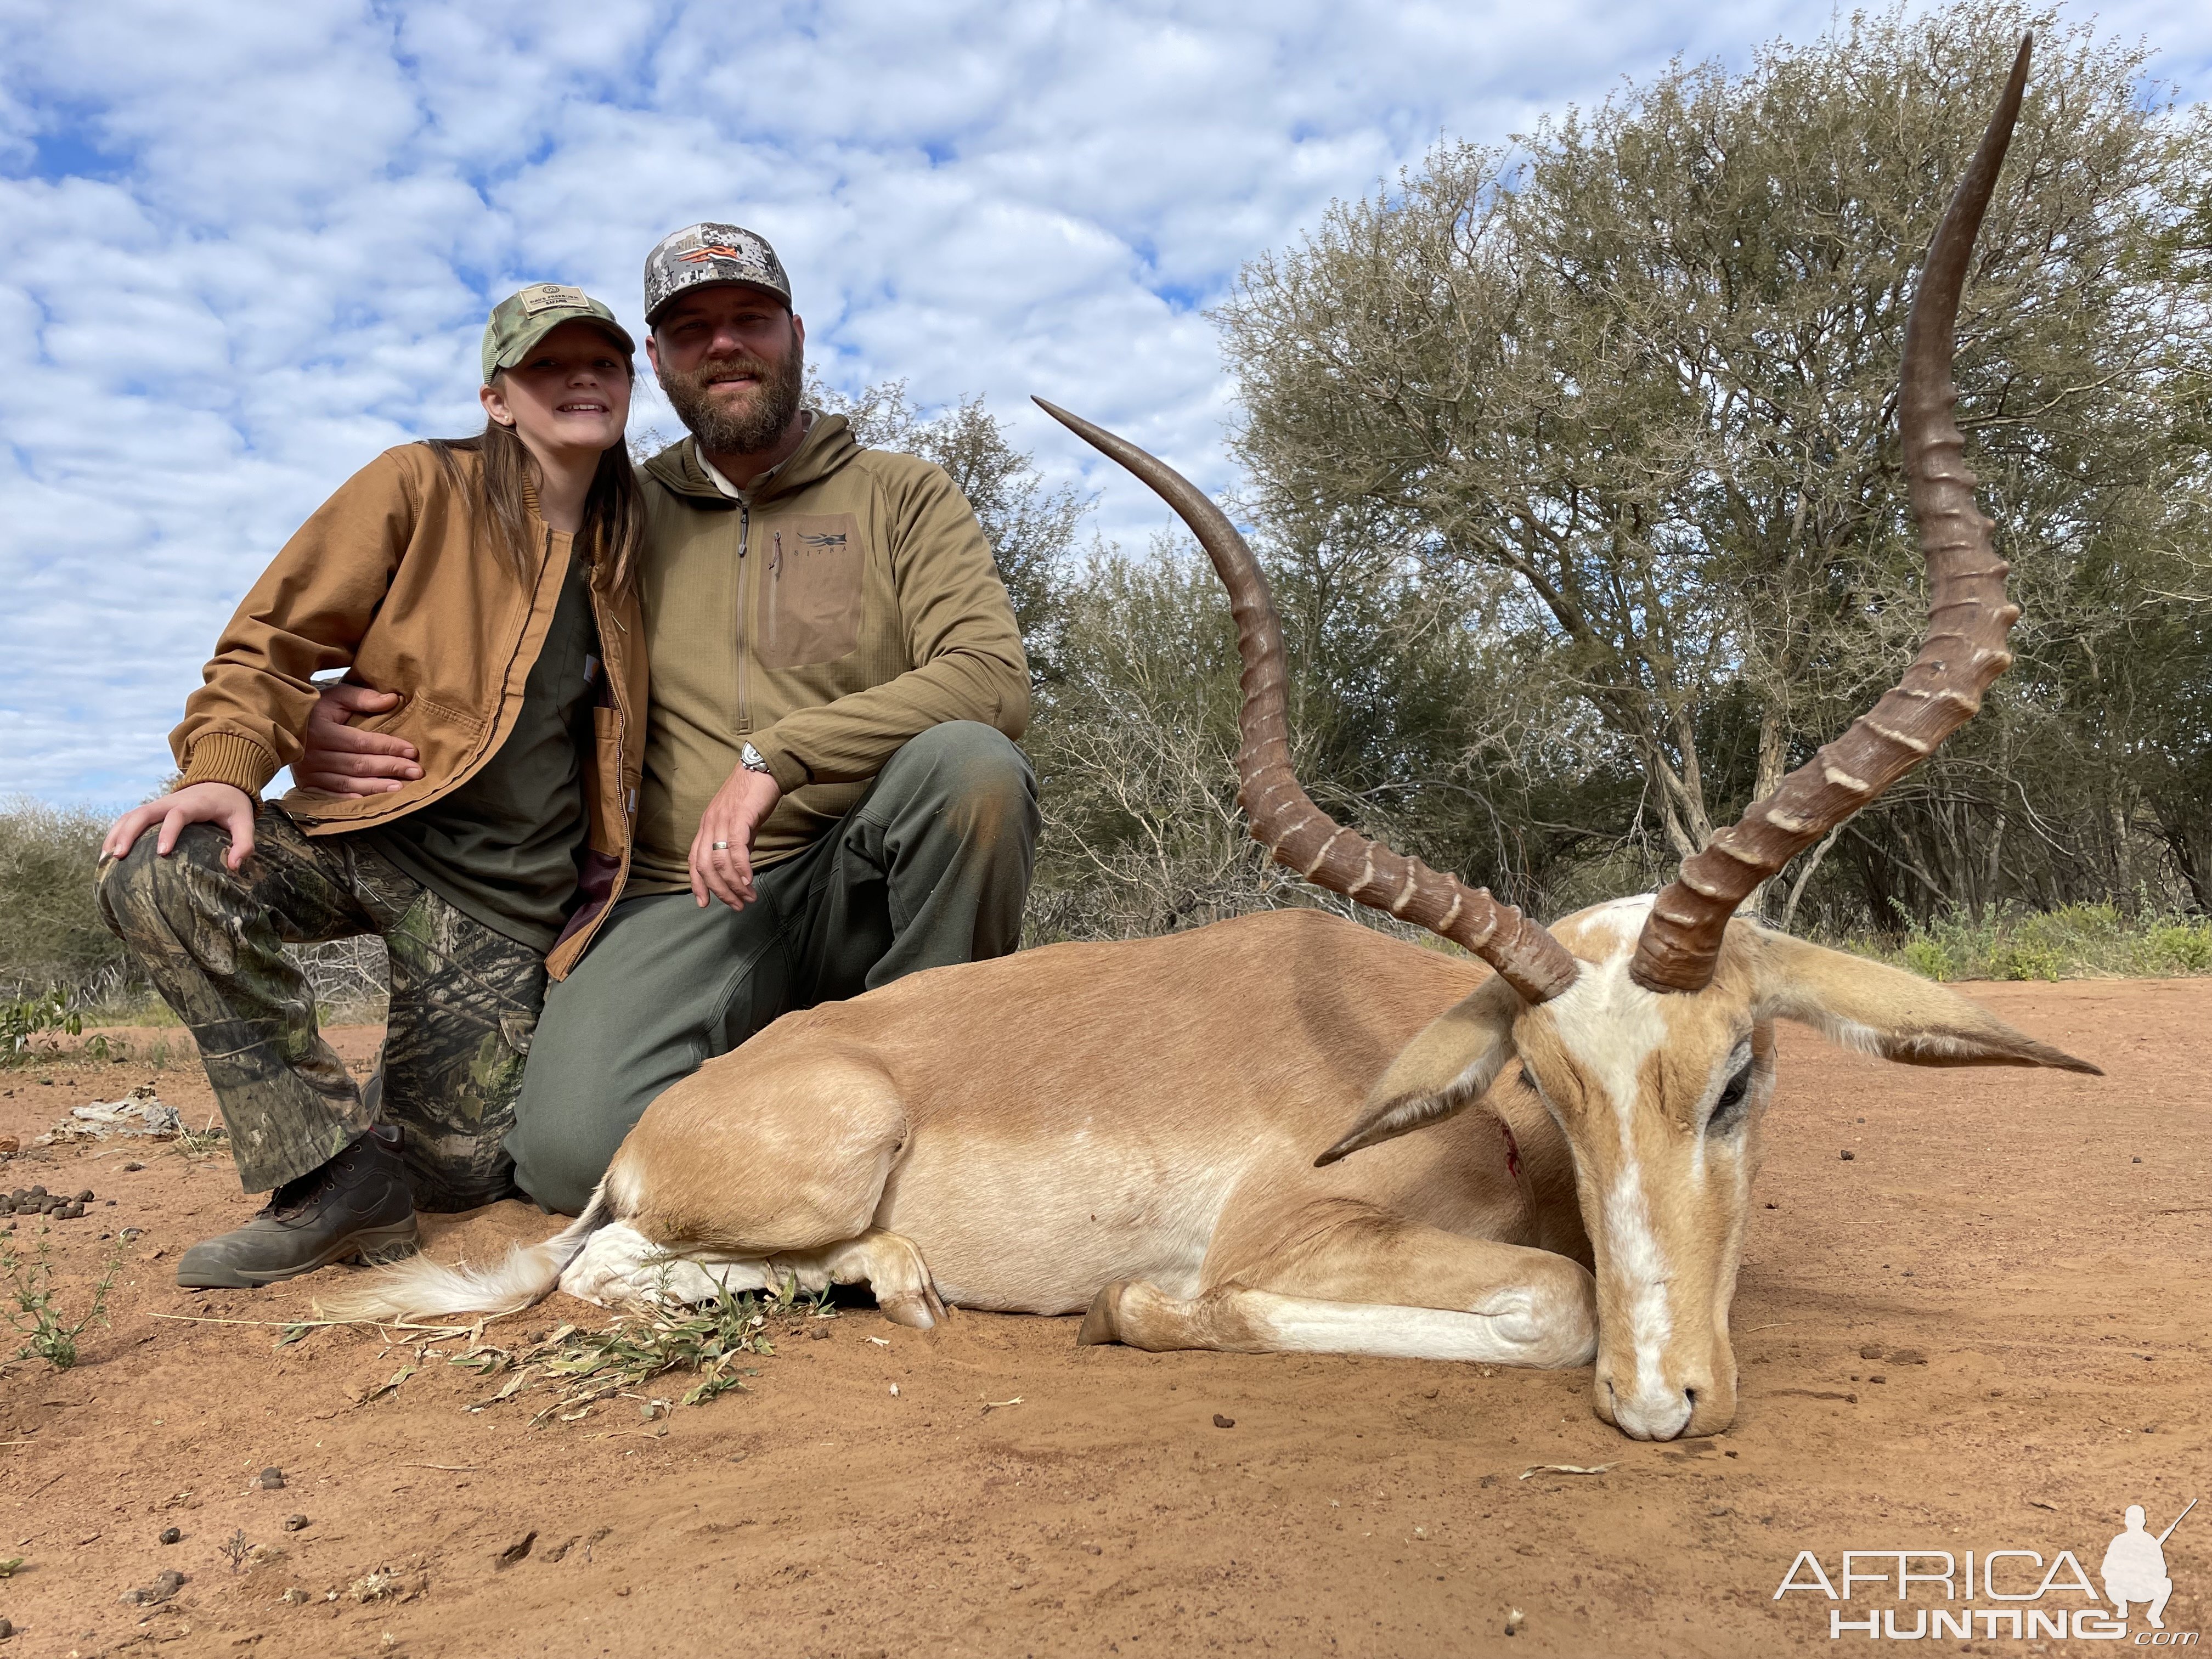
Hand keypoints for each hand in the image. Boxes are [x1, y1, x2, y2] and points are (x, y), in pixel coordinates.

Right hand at [102, 782, 257, 867]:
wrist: (221, 782)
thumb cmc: (232, 805)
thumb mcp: (245, 821)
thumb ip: (244, 842)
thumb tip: (234, 867)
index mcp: (194, 804)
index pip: (177, 815)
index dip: (168, 832)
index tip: (162, 852)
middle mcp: (171, 802)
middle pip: (144, 813)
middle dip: (129, 833)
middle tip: (119, 857)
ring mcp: (158, 804)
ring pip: (131, 815)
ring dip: (117, 834)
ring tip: (106, 858)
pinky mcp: (152, 810)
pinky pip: (129, 819)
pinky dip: (116, 832)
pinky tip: (107, 852)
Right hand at [297, 683, 422, 795]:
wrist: (279, 724)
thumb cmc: (313, 708)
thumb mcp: (335, 696)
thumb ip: (363, 697)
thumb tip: (393, 699)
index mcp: (320, 730)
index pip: (361, 742)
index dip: (388, 746)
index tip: (412, 751)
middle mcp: (312, 754)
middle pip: (358, 765)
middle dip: (390, 768)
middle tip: (416, 772)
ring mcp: (307, 772)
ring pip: (348, 783)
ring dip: (376, 787)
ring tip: (400, 787)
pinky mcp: (304, 784)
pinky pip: (331, 796)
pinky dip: (352, 799)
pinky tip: (371, 801)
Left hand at [687, 764, 782, 909]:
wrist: (764, 767)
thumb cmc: (753, 793)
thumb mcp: (739, 821)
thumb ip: (736, 841)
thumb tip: (740, 864)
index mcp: (707, 825)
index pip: (695, 860)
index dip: (697, 884)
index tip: (704, 903)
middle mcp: (709, 824)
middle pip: (705, 866)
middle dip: (719, 891)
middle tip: (735, 905)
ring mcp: (722, 820)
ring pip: (720, 861)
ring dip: (734, 885)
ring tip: (748, 897)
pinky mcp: (740, 817)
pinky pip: (736, 849)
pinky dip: (742, 868)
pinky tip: (749, 881)